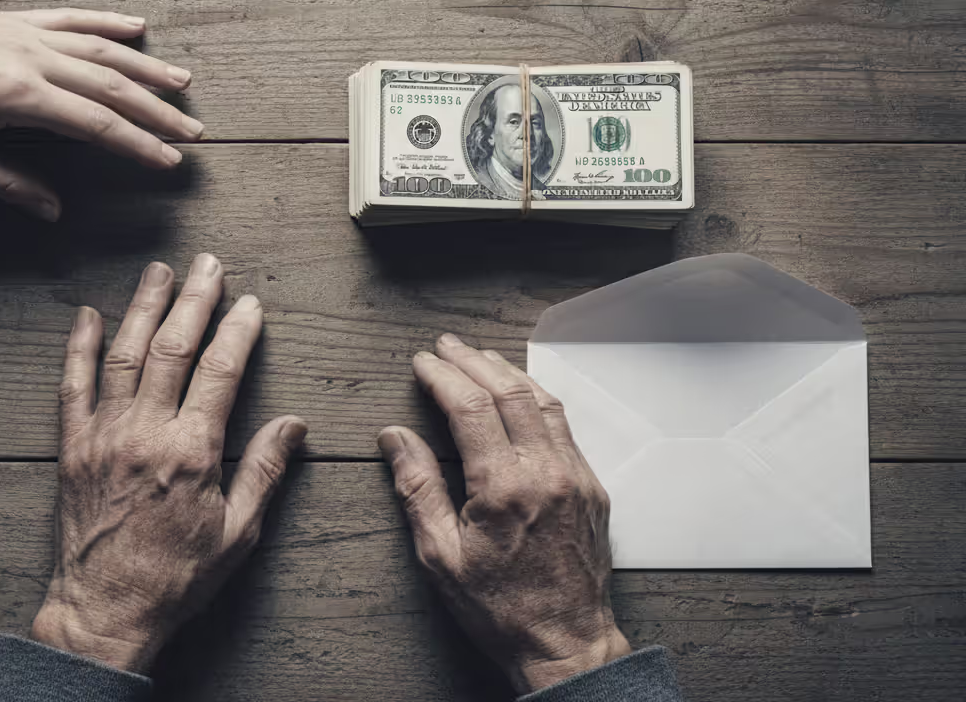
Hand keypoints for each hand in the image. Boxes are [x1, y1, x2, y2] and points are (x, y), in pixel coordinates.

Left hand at [0, 0, 202, 221]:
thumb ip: (7, 184)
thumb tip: (53, 211)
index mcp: (19, 97)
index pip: (97, 124)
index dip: (138, 145)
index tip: (169, 162)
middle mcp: (32, 59)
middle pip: (112, 87)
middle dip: (157, 112)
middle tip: (192, 133)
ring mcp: (27, 34)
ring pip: (102, 50)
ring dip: (146, 69)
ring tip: (183, 85)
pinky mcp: (16, 19)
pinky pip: (73, 19)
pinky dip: (108, 23)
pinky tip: (137, 29)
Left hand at [30, 254, 305, 673]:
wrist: (105, 609)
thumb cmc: (176, 577)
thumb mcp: (238, 533)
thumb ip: (264, 471)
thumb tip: (294, 425)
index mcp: (191, 451)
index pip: (220, 371)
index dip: (238, 331)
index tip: (251, 304)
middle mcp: (145, 432)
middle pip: (172, 348)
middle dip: (194, 300)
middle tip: (208, 265)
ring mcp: (104, 435)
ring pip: (124, 354)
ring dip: (143, 307)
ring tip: (159, 271)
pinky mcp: (73, 447)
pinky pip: (73, 385)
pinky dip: (80, 347)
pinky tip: (89, 316)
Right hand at [379, 334, 630, 691]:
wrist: (564, 642)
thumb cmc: (499, 608)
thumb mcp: (439, 555)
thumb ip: (417, 487)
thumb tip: (395, 437)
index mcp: (504, 487)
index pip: (470, 407)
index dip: (442, 376)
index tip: (422, 362)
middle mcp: (546, 472)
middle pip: (509, 392)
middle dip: (473, 360)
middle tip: (447, 344)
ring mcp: (576, 477)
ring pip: (543, 401)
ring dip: (509, 372)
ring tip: (481, 357)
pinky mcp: (592, 487)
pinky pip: (565, 426)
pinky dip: (537, 399)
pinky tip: (521, 394)